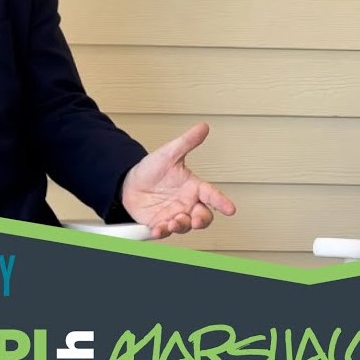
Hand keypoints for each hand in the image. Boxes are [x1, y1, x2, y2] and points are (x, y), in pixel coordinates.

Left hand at [120, 122, 236, 238]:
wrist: (128, 183)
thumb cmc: (152, 170)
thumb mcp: (169, 153)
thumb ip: (187, 142)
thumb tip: (203, 127)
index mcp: (193, 187)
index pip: (212, 195)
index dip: (222, 202)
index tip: (230, 209)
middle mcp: (187, 204)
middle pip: (203, 217)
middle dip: (202, 221)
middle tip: (196, 220)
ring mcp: (174, 215)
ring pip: (186, 226)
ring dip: (182, 226)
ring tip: (173, 221)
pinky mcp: (159, 223)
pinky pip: (165, 232)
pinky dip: (162, 232)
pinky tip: (158, 228)